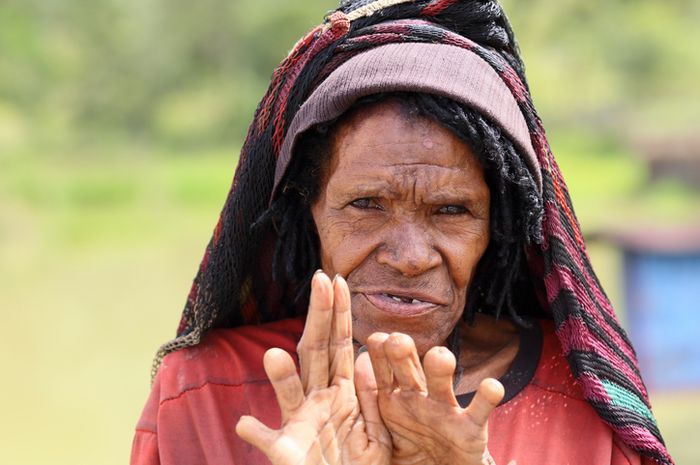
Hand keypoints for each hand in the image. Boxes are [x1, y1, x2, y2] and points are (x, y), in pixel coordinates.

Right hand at [236, 272, 390, 464]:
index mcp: (341, 393)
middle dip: (320, 317)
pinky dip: (256, 435)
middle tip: (321, 280)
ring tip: (274, 354)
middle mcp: (318, 401)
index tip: (338, 280)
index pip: (340, 345)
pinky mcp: (288, 455)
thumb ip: (371, 398)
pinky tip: (245, 423)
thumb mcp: (377, 432)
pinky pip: (271, 445)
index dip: (338, 314)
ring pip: (291, 393)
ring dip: (281, 376)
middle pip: (317, 352)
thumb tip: (361, 357)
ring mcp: (301, 426)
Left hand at [362, 332, 503, 464]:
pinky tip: (491, 386)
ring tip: (439, 356)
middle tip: (397, 341)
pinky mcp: (471, 428)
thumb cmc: (408, 449)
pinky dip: (487, 397)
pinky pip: (480, 409)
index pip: (382, 369)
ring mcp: (445, 410)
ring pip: (442, 382)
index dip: (379, 353)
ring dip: (441, 367)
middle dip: (403, 353)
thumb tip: (357, 360)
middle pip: (409, 368)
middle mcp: (419, 397)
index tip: (375, 339)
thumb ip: (369, 402)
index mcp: (393, 398)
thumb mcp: (381, 431)